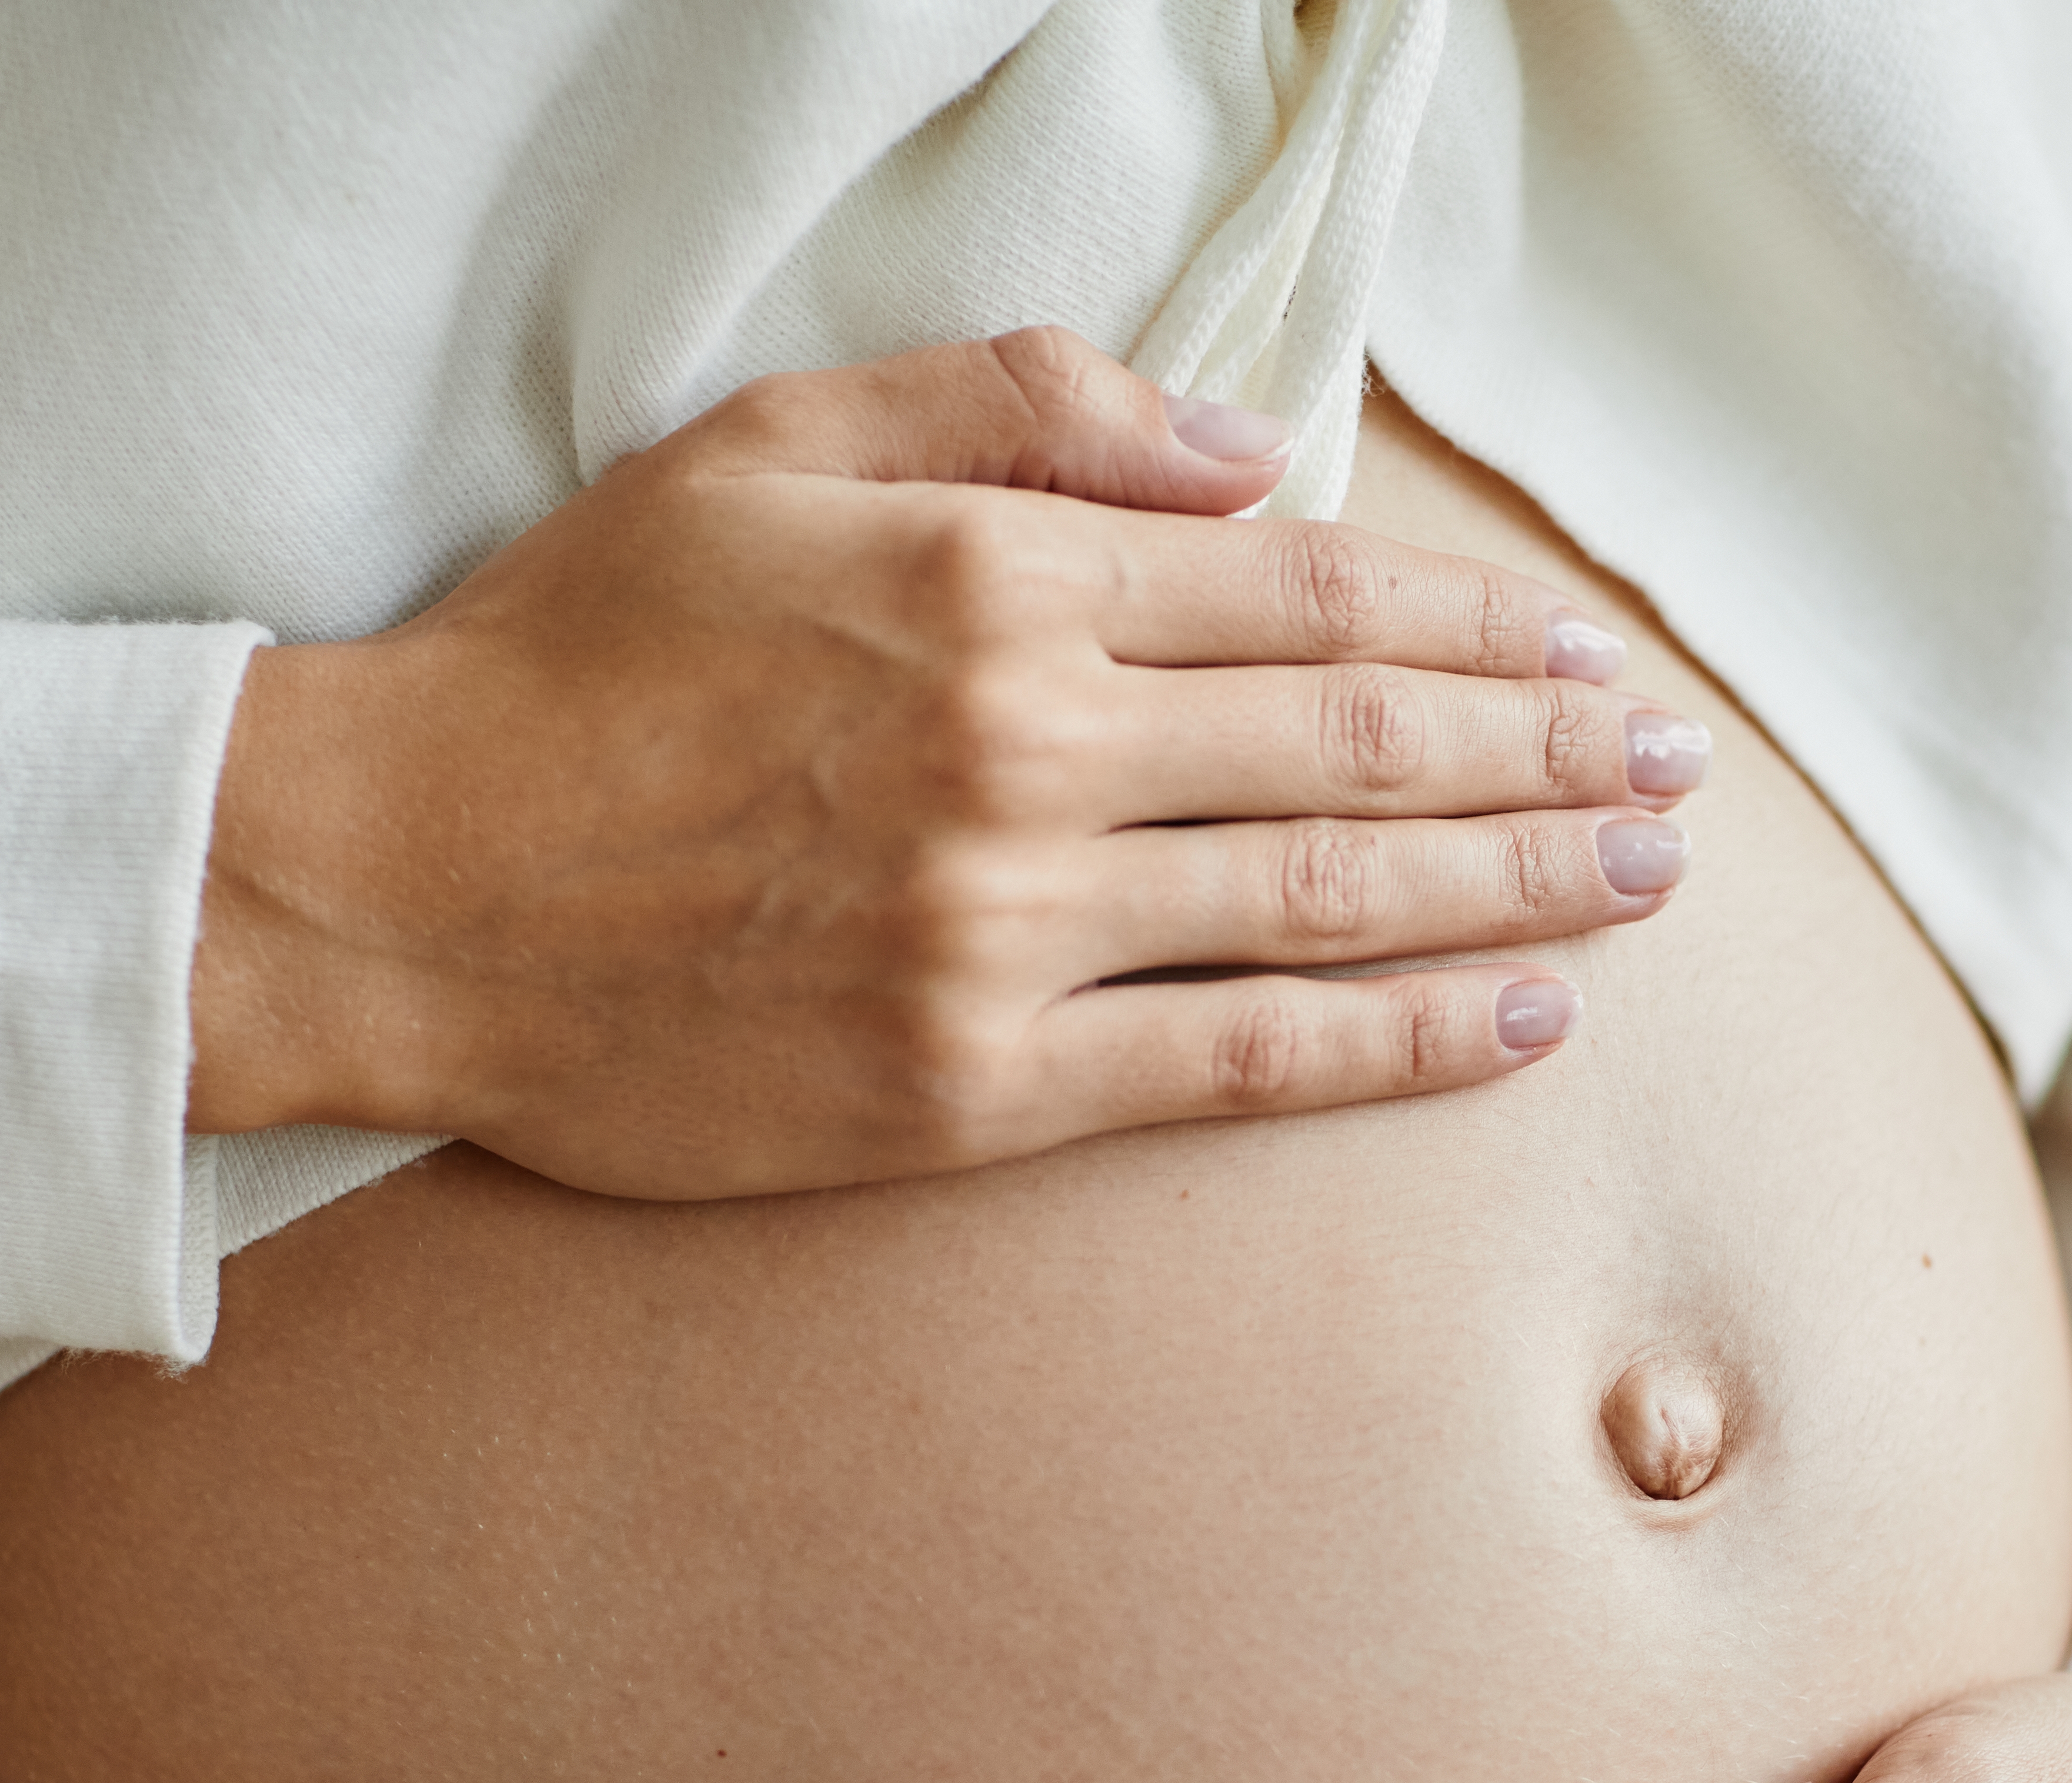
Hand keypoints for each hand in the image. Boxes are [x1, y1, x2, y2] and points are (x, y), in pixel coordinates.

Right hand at [190, 326, 1706, 1196]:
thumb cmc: (577, 654)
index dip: (1482, 620)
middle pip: (1364, 740)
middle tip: (1675, 769)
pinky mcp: (978, 1084)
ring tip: (1646, 876)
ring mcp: (1011, 929)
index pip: (1314, 590)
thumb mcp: (771, 448)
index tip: (1588, 650)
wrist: (396, 883)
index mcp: (995, 579)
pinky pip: (1242, 1059)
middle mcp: (1033, 750)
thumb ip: (1016, 410)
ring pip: (1336, 895)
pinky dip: (1399, 1039)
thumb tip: (1251, 448)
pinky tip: (1521, 1019)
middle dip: (1547, 751)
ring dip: (1522, 884)